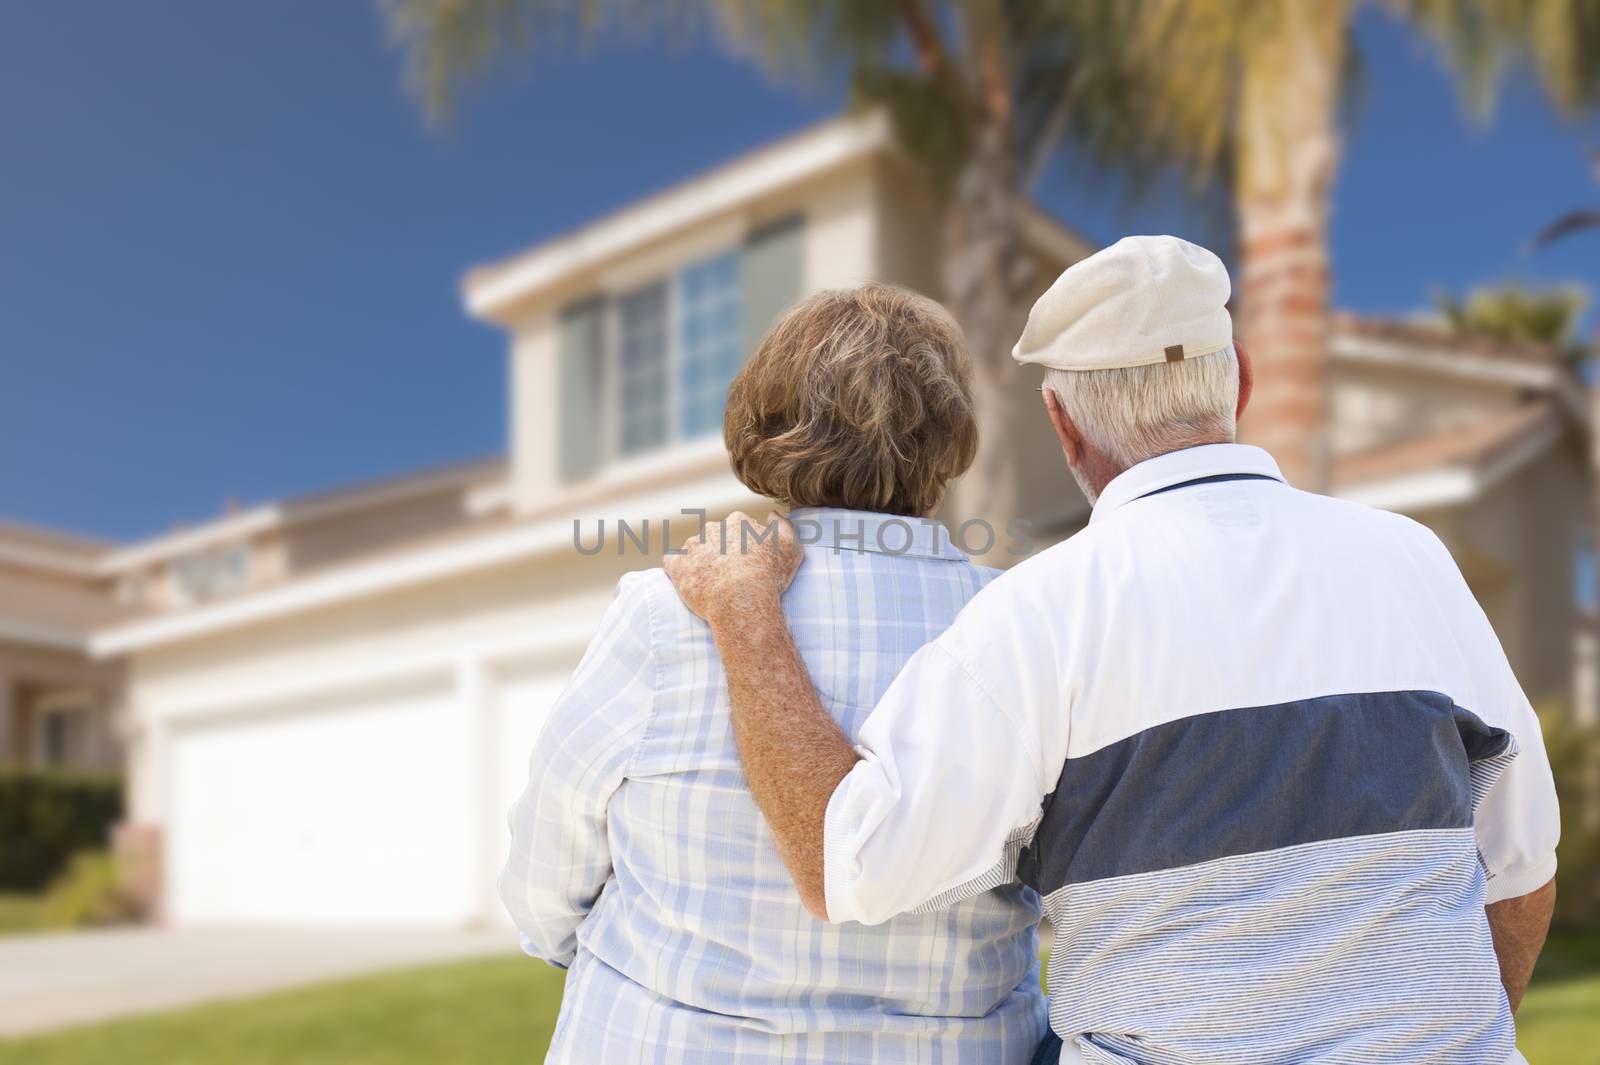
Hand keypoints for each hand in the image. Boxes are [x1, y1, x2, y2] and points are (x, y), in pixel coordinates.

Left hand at [664, 510, 802, 626]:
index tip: (748, 562)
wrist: (741, 601)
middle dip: (720, 551)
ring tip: (710, 582)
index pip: (738, 528)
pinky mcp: (678, 564)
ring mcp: (693, 546)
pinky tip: (688, 580)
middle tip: (730, 575)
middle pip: (716, 537)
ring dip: (700, 560)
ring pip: (695, 549)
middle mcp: (713, 528)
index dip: (743, 546)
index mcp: (738, 522)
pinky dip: (678, 569)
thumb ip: (784, 527)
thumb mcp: (791, 548)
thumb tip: (772, 515)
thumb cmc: (769, 577)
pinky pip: (673, 562)